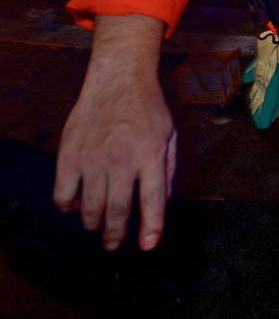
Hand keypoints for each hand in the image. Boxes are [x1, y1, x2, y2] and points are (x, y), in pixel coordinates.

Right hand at [53, 58, 175, 250]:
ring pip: (89, 208)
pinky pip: (63, 194)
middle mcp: (121, 160)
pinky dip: (68, 206)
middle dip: (117, 233)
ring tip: (97, 225)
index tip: (148, 245)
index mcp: (150, 155)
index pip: (152, 199)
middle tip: (114, 243)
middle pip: (118, 210)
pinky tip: (75, 205)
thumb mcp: (169, 135)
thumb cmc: (147, 108)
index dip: (151, 227)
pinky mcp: (69, 155)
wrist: (118, 79)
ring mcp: (93, 158)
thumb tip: (163, 200)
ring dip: (93, 223)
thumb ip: (168, 168)